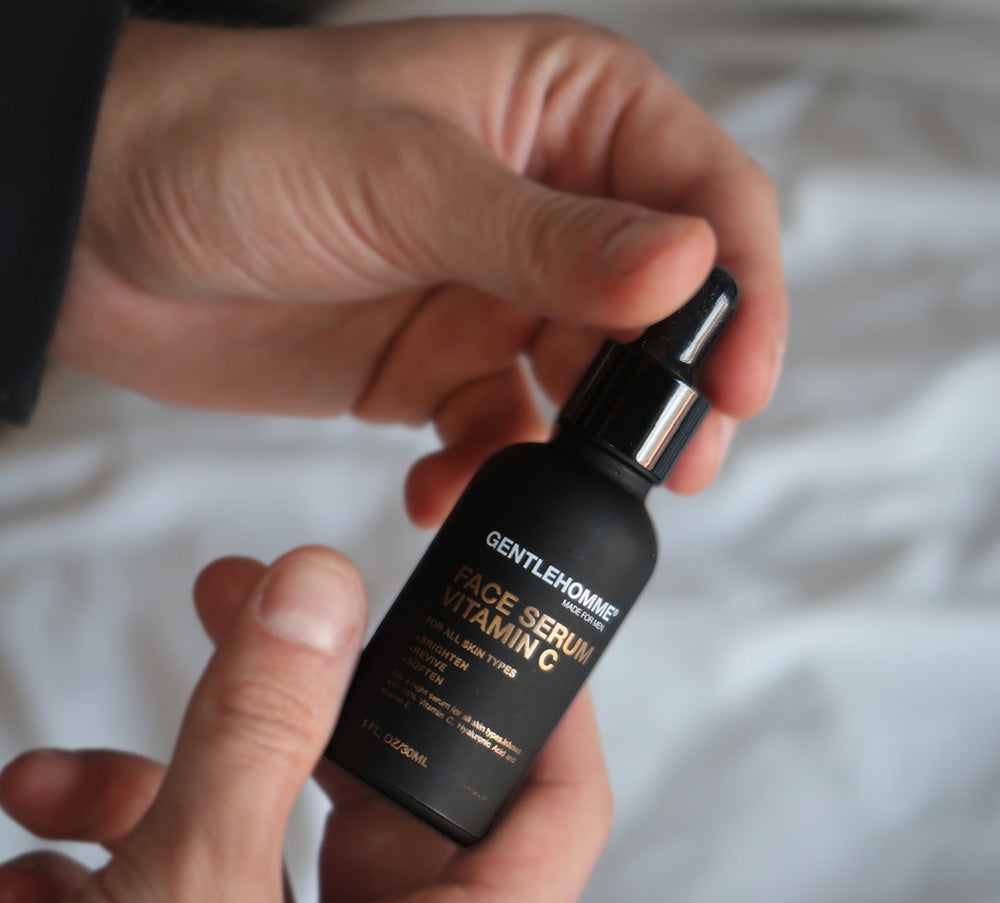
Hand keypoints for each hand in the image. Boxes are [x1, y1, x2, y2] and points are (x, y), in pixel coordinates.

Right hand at [0, 548, 611, 902]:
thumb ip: (261, 731)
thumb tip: (321, 586)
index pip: (552, 815)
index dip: (543, 706)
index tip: (497, 616)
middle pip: (386, 798)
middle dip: (308, 702)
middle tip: (256, 609)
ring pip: (266, 835)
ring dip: (162, 786)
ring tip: (68, 775)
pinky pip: (189, 890)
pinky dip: (112, 857)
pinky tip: (30, 863)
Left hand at [56, 15, 785, 524]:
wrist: (100, 229)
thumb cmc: (231, 144)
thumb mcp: (399, 178)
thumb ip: (544, 236)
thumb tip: (684, 270)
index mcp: (558, 113)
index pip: (703, 192)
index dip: (740, 289)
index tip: (739, 382)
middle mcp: (542, 204)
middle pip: (659, 306)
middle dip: (674, 391)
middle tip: (682, 469)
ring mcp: (491, 293)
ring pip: (586, 382)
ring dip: (582, 445)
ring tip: (565, 495)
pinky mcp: (437, 366)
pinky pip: (498, 431)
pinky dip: (486, 471)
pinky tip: (447, 488)